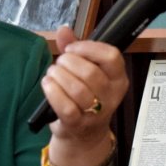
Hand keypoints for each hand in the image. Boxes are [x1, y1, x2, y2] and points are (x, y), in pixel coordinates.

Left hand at [41, 25, 128, 165]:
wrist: (84, 136)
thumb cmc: (86, 97)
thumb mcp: (86, 71)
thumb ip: (75, 47)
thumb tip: (64, 29)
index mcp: (118, 78)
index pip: (111, 56)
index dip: (88, 48)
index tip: (72, 48)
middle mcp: (111, 96)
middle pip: (90, 72)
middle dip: (68, 62)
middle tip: (60, 63)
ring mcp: (96, 112)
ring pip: (78, 90)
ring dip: (59, 76)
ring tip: (52, 73)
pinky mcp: (78, 124)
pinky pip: (66, 107)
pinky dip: (53, 92)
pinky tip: (47, 84)